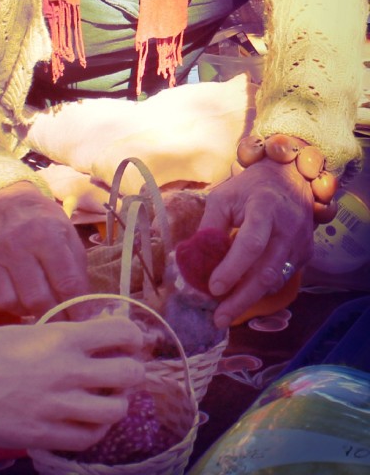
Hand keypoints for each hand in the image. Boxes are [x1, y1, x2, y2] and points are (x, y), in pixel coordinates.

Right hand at [0, 182, 89, 315]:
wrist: (9, 206)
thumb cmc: (45, 226)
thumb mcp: (69, 238)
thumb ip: (78, 274)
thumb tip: (86, 313)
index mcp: (45, 234)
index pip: (66, 282)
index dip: (78, 309)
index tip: (83, 322)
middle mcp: (16, 244)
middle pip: (37, 298)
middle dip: (54, 317)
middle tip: (62, 322)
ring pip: (11, 303)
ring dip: (27, 311)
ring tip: (35, 301)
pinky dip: (5, 305)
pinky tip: (15, 294)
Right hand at [0, 315, 145, 450]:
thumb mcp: (18, 331)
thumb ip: (53, 339)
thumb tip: (83, 342)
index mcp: (58, 338)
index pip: (120, 334)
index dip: (132, 337)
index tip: (130, 340)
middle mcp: (65, 372)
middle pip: (129, 375)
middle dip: (130, 372)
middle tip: (121, 370)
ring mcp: (56, 408)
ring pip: (115, 411)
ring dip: (114, 403)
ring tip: (103, 398)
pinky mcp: (43, 437)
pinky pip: (88, 438)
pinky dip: (93, 429)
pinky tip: (83, 421)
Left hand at [200, 156, 313, 327]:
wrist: (290, 179)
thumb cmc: (249, 189)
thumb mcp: (222, 198)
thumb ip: (210, 226)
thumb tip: (192, 260)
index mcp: (264, 208)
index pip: (250, 243)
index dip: (232, 268)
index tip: (213, 288)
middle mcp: (288, 229)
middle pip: (266, 272)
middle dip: (241, 299)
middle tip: (219, 318)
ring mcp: (301, 244)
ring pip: (275, 281)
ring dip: (249, 299)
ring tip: (224, 312)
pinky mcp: (305, 255)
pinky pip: (281, 278)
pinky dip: (260, 290)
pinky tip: (242, 296)